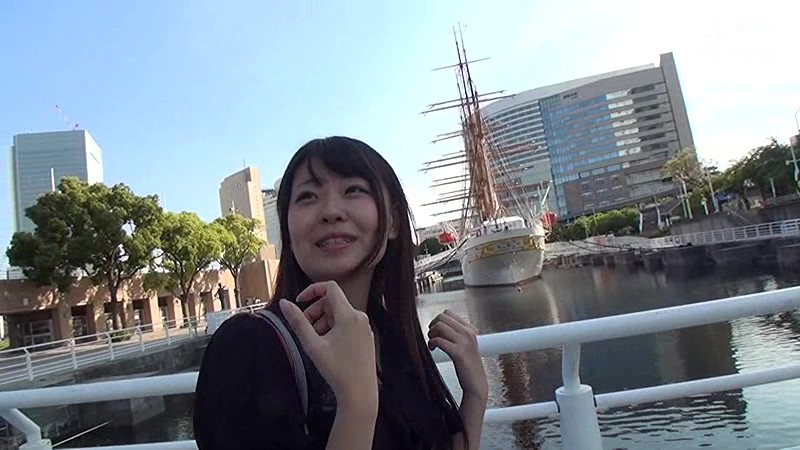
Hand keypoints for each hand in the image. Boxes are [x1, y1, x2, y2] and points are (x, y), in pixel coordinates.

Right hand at [280, 281, 377, 409]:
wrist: (360, 393)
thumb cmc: (337, 370)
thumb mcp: (312, 345)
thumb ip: (297, 322)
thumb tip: (284, 303)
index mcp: (349, 315)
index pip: (330, 287)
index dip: (312, 290)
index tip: (299, 302)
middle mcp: (360, 317)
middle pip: (332, 302)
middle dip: (315, 312)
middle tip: (305, 331)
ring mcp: (364, 326)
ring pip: (339, 314)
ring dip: (323, 322)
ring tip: (316, 343)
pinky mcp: (366, 336)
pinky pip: (347, 324)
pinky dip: (334, 329)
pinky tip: (328, 347)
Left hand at [428, 310, 487, 401]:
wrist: (476, 384)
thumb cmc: (468, 366)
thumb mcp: (466, 345)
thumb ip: (456, 334)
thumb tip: (438, 325)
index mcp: (470, 329)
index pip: (448, 313)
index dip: (438, 320)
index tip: (436, 331)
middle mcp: (468, 333)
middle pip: (442, 317)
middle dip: (432, 325)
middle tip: (432, 337)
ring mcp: (464, 342)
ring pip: (439, 326)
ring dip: (431, 334)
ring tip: (432, 343)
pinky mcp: (458, 353)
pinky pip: (438, 340)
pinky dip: (431, 343)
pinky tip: (432, 350)